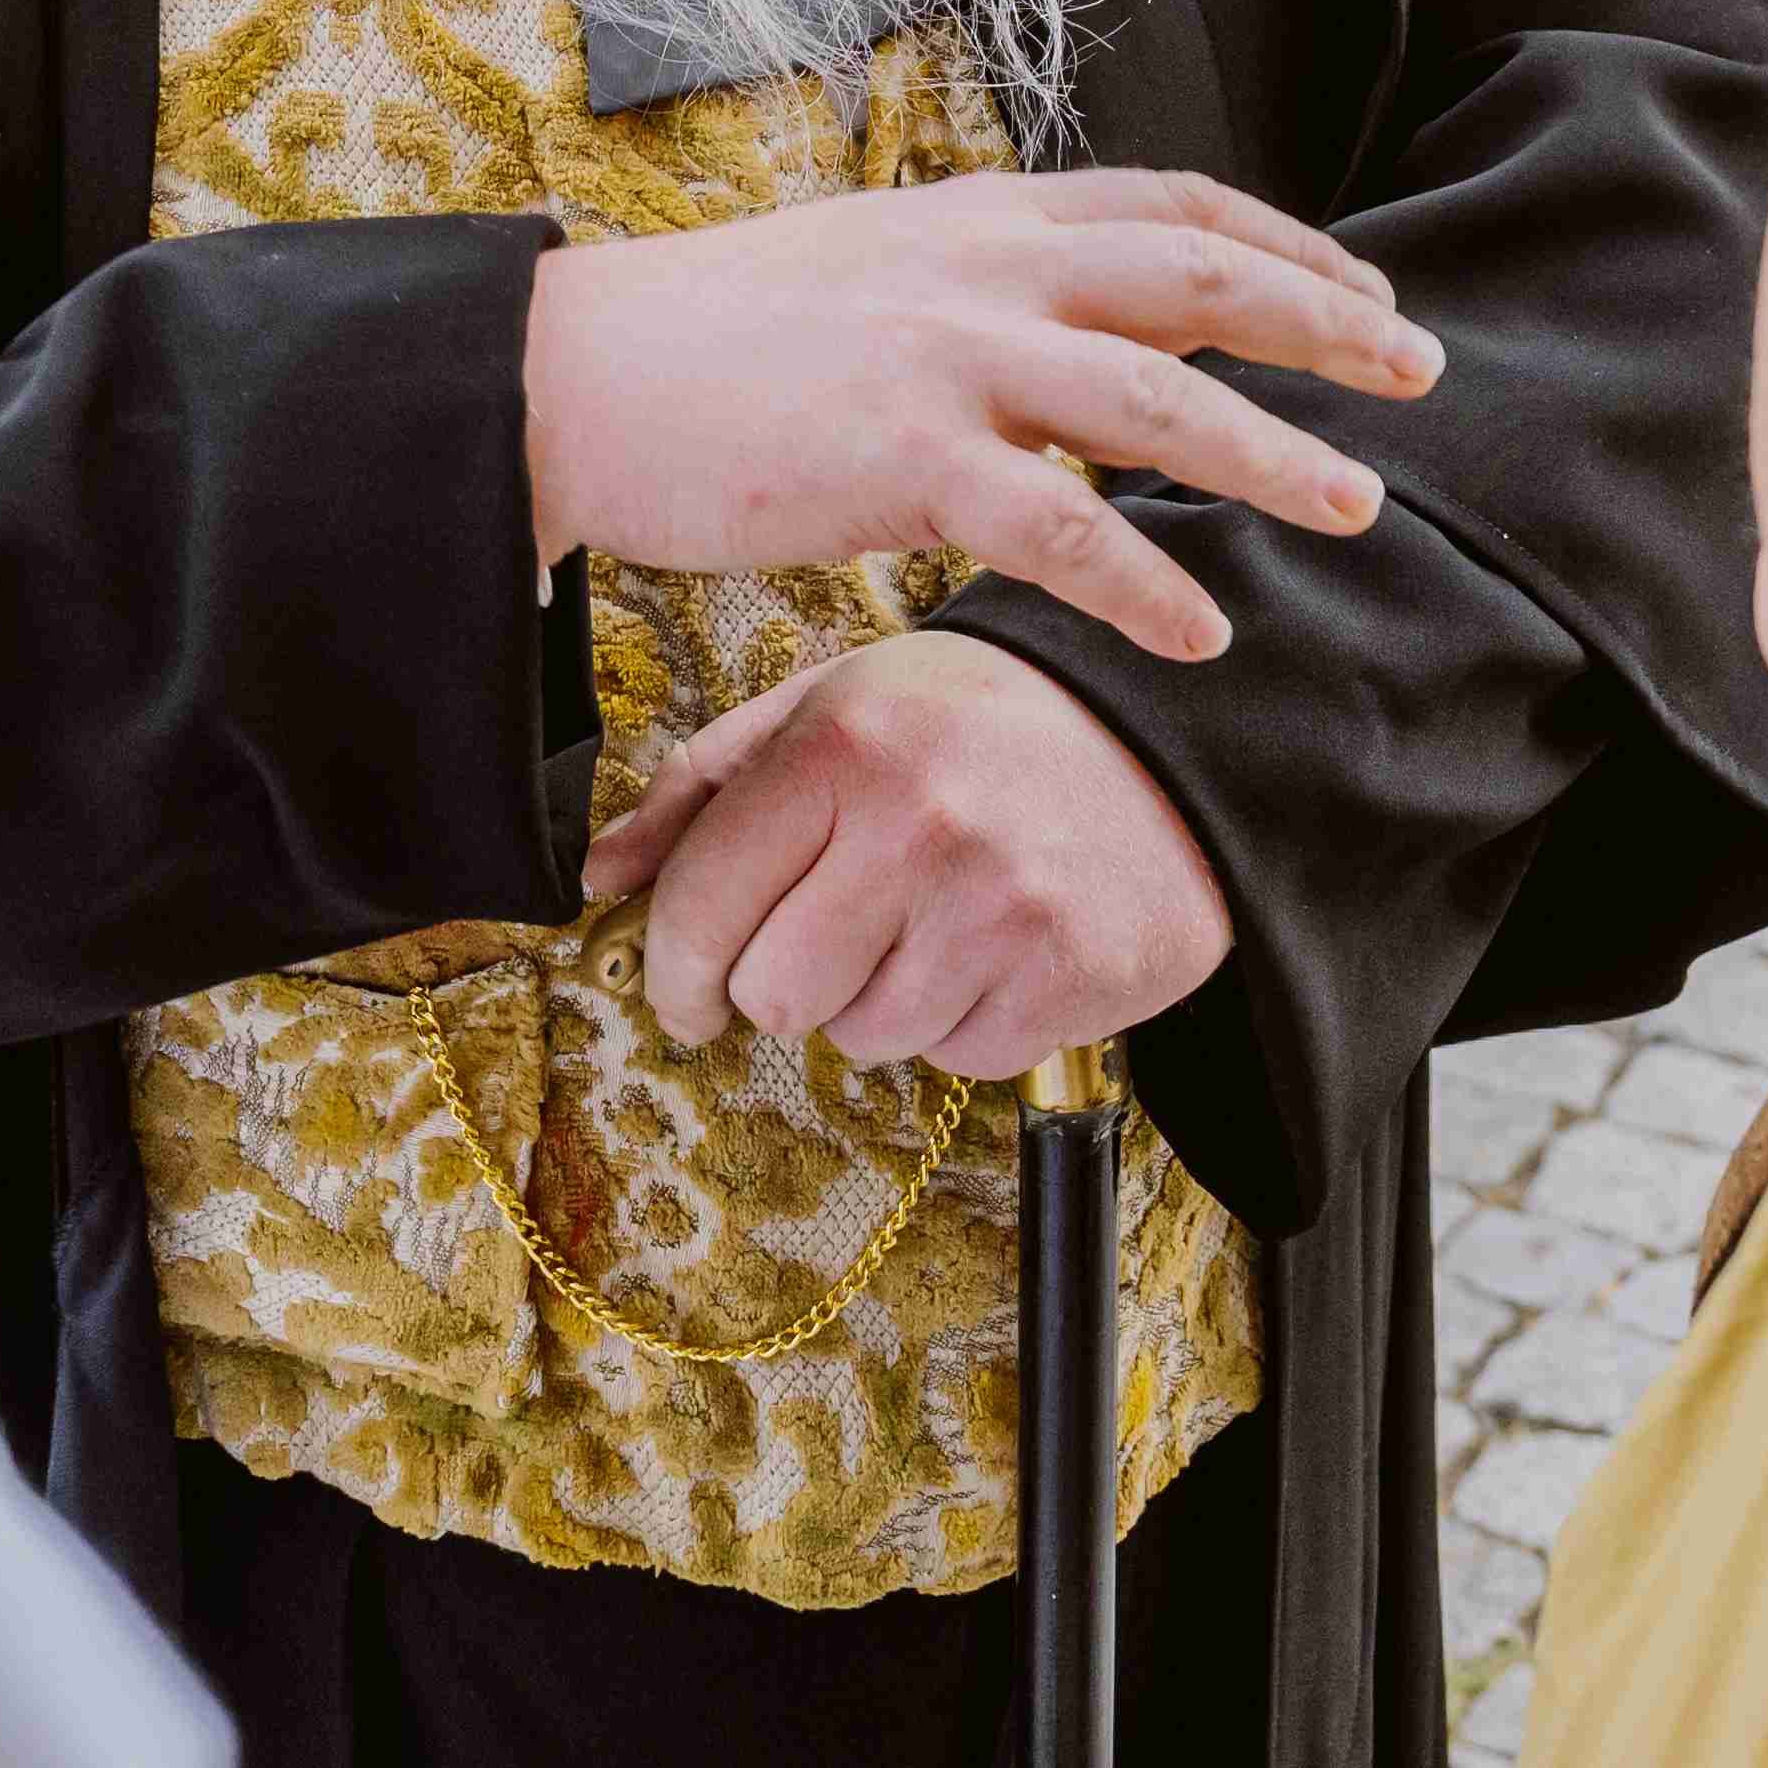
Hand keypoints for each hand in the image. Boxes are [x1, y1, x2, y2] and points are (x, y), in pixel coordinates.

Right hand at [520, 169, 1428, 664]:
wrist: (577, 376)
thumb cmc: (711, 339)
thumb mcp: (866, 263)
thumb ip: (971, 277)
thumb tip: (1059, 309)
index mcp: (977, 216)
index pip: (1171, 204)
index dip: (1286, 243)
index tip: (1366, 286)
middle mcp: (979, 267)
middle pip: (1199, 280)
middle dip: (1327, 324)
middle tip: (1424, 370)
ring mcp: (944, 356)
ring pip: (1158, 396)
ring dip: (1273, 454)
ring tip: (1359, 507)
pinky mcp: (898, 456)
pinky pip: (1058, 525)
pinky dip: (1144, 581)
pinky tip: (1201, 632)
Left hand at [588, 635, 1233, 1075]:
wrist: (1169, 735)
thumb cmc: (976, 720)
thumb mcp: (835, 707)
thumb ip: (706, 787)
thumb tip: (597, 873)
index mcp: (847, 743)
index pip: (702, 905)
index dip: (675, 969)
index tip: (688, 988)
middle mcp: (922, 820)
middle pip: (772, 996)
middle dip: (786, 982)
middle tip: (838, 936)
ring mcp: (1001, 903)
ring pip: (863, 1038)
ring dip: (880, 1003)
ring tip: (933, 923)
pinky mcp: (1070, 973)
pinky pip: (958, 1060)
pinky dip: (963, 1023)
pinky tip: (996, 948)